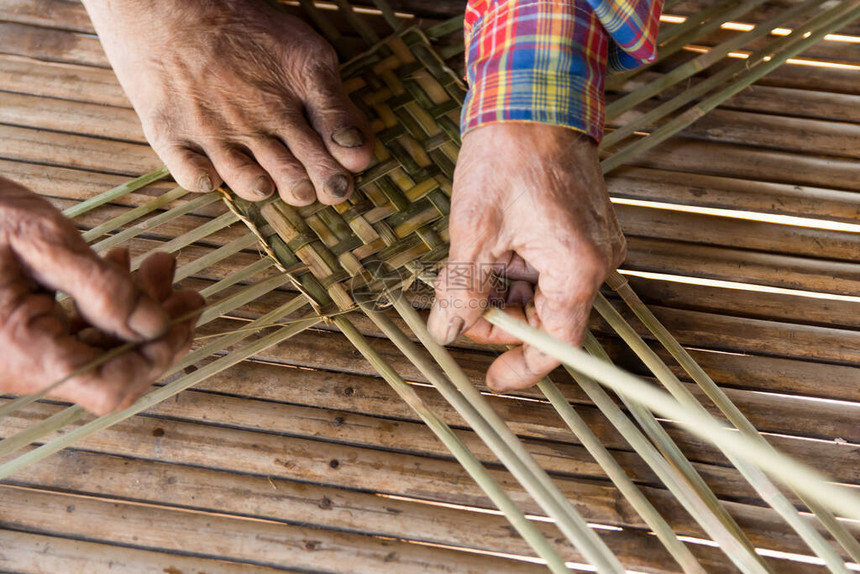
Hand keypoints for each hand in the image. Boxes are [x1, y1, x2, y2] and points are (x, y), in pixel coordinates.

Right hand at [0, 177, 204, 414]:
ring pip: (99, 350)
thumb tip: (155, 326)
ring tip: (161, 266)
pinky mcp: (20, 340)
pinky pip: (74, 335)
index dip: (157, 357)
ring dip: (137, 312)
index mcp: (23, 349)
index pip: (109, 387)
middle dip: (158, 328)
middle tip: (190, 290)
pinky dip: (106, 306)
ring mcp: (19, 357)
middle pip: (112, 370)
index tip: (184, 318)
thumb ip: (102, 286)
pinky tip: (123, 268)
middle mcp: (20, 366)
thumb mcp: (41, 236)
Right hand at [82, 0, 373, 204]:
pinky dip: (208, 182)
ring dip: (264, 188)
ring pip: (250, 185)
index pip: (327, 154)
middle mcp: (254, 120)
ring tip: (266, 181)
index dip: (338, 176)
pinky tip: (214, 173)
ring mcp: (211, 130)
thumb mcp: (306, 57)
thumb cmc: (246, 32)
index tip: (342, 185)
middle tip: (308, 190)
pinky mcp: (170, 134)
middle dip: (307, 190)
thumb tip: (361, 159)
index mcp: (291, 102)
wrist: (171, 6)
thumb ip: (336, 108)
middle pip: (292, 177)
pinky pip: (195, 180)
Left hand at [428, 124, 625, 391]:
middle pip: (547, 319)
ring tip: (468, 264)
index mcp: (577, 269)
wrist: (533, 97)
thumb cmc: (508, 156)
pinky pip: (549, 268)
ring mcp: (592, 244)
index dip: (521, 366)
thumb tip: (446, 333)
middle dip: (499, 318)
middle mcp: (596, 262)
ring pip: (544, 294)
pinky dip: (516, 270)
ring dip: (503, 291)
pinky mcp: (583, 229)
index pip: (556, 344)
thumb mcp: (473, 232)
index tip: (490, 377)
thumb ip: (461, 291)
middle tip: (457, 304)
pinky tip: (488, 250)